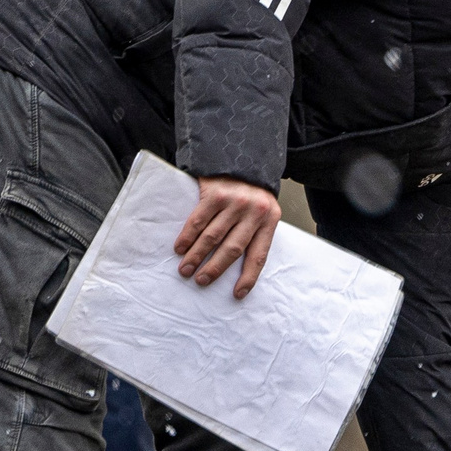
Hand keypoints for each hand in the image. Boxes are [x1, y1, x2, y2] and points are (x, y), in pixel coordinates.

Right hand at [174, 176, 281, 298]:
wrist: (239, 156)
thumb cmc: (250, 191)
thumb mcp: (261, 210)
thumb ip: (253, 232)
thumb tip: (236, 267)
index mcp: (270, 220)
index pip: (259, 255)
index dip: (248, 277)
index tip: (237, 294)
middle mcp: (254, 212)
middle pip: (233, 249)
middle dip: (215, 269)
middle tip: (201, 281)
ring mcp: (235, 202)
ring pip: (213, 237)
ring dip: (196, 256)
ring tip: (186, 269)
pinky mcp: (216, 193)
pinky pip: (198, 221)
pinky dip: (187, 237)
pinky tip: (180, 248)